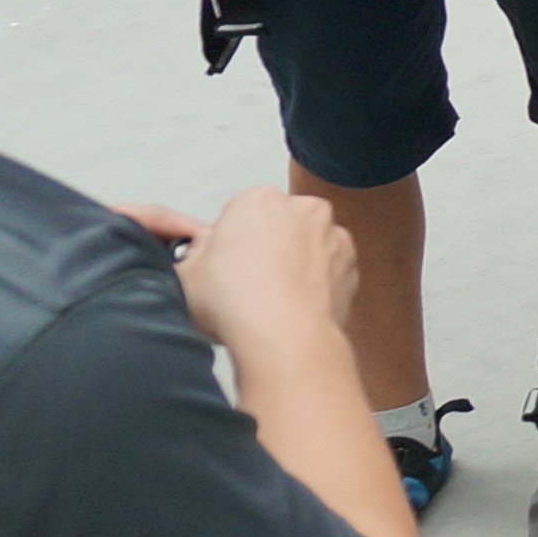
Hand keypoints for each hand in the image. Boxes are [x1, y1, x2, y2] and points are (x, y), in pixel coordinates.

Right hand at [164, 187, 360, 359]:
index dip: (228, 241)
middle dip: (265, 245)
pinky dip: (316, 281)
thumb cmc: (236, 302)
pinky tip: (295, 304)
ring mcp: (334, 235)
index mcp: (260, 200)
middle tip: (246, 282)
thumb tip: (206, 248)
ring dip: (293, 262)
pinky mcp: (351, 264)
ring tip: (272, 297)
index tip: (223, 265)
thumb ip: (196, 250)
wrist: (284, 336)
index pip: (239, 212)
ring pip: (306, 244)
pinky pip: (328, 268)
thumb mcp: (186, 272)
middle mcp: (304, 209)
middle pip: (277, 224)